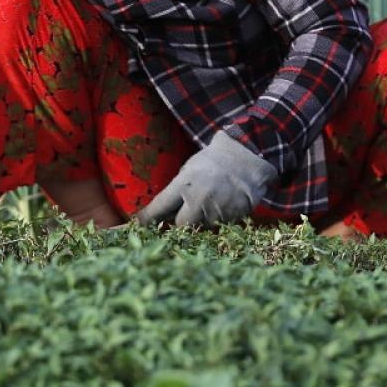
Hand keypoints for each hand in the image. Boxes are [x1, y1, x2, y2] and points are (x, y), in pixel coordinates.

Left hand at [135, 131, 277, 227]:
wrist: (247, 158)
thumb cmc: (212, 162)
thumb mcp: (189, 170)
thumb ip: (176, 191)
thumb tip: (160, 213)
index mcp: (184, 185)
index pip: (159, 208)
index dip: (147, 219)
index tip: (139, 225)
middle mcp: (199, 200)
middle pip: (180, 225)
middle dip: (179, 222)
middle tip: (184, 212)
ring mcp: (217, 210)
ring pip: (201, 228)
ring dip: (200, 221)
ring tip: (207, 203)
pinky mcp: (233, 217)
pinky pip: (219, 226)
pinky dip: (217, 220)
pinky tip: (221, 205)